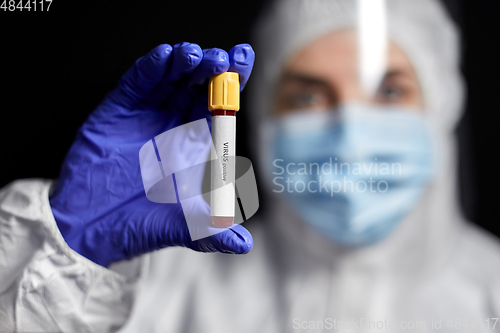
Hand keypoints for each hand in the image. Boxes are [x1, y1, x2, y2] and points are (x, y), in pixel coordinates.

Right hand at [49, 42, 254, 266]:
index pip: (219, 107)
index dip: (232, 83)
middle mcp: (173, 125)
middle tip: (222, 58)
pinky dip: (150, 69)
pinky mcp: (117, 112)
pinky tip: (164, 58)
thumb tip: (244, 246)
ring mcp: (145, 116)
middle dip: (212, 68)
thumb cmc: (138, 225)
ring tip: (196, 56)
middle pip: (198, 87)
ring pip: (170, 79)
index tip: (243, 60)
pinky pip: (136, 84)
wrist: (90, 229)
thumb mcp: (181, 227)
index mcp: (194, 145)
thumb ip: (211, 232)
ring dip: (184, 63)